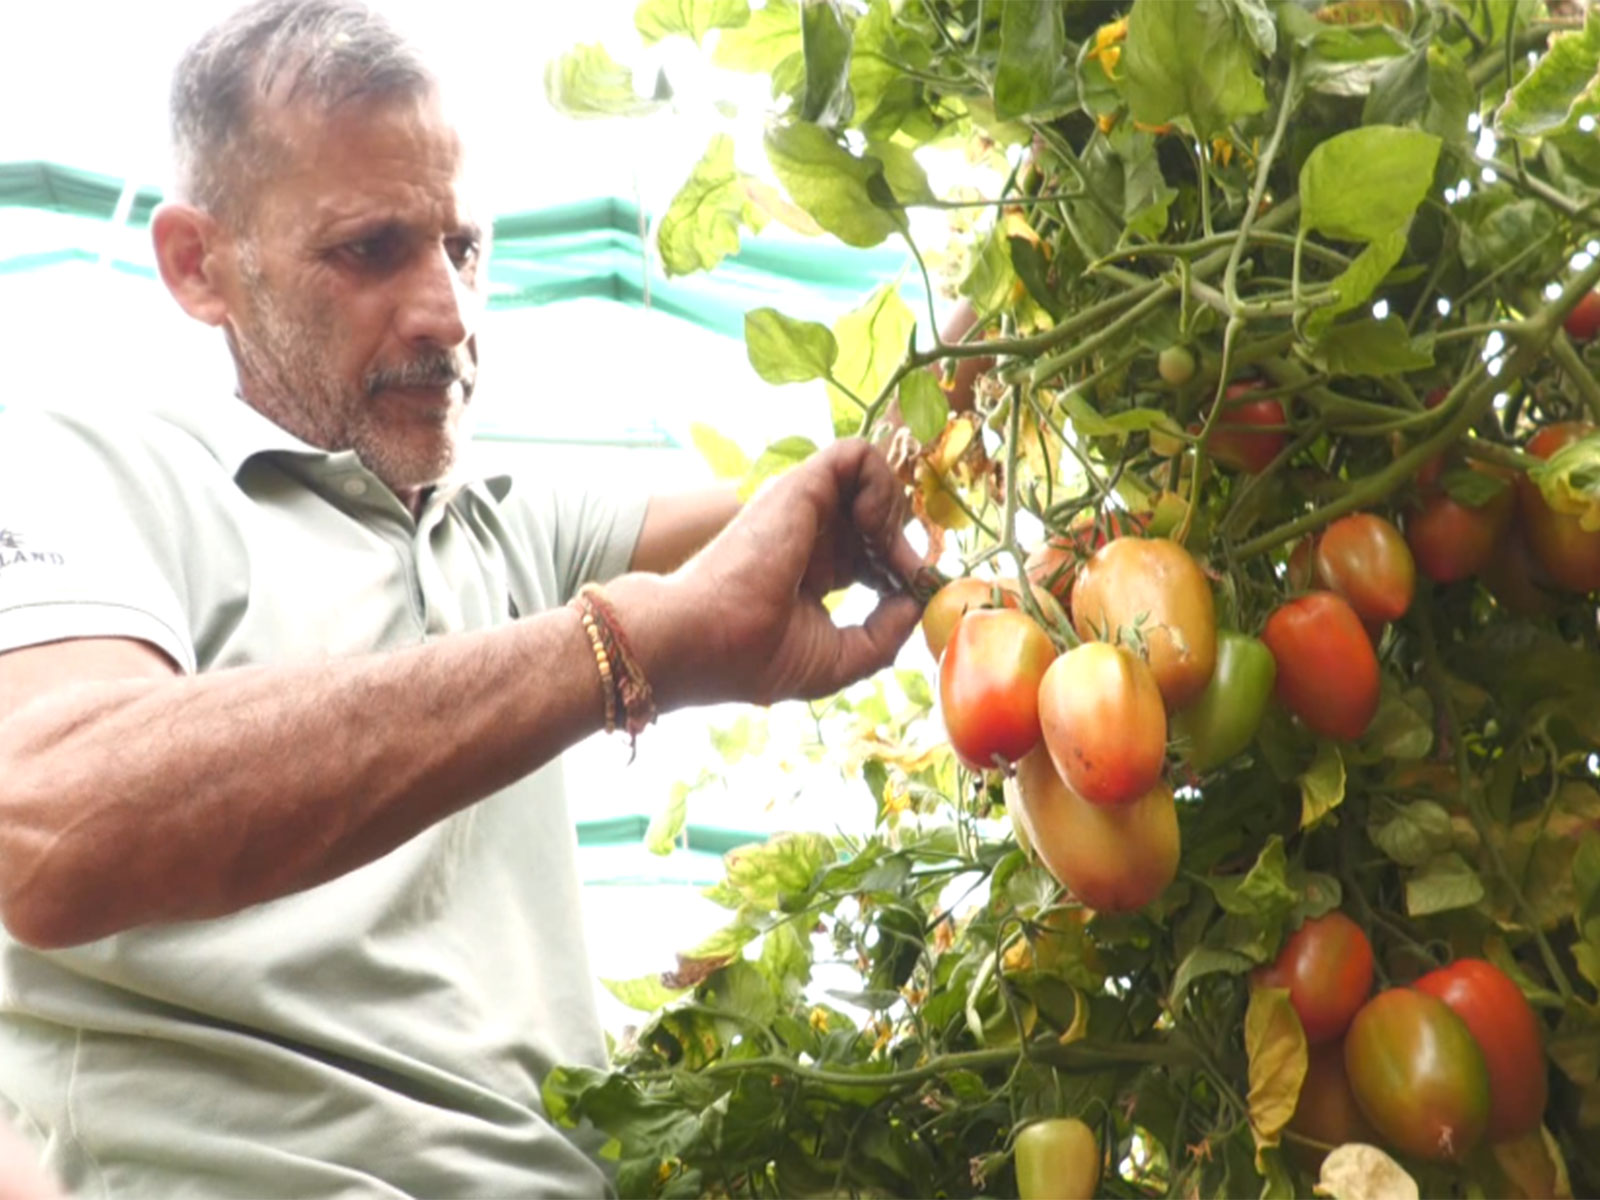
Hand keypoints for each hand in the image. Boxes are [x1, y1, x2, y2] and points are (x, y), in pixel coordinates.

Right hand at [658, 439, 925, 705]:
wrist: (706, 639)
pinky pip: (860, 454)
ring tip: (886, 553)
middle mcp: (812, 533)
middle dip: (906, 542)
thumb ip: (887, 632)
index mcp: (815, 570)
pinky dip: (882, 485)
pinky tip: (872, 529)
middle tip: (908, 576)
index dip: (903, 568)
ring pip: (874, 478)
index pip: (873, 550)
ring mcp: (806, 506)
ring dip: (895, 513)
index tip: (914, 595)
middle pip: (879, 513)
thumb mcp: (840, 658)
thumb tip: (918, 600)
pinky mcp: (802, 484)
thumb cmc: (756, 656)